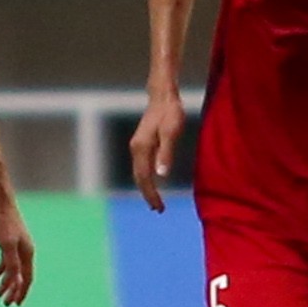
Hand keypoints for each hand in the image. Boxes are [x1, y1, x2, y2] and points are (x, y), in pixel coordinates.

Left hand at [0, 197, 34, 306]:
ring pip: (13, 270)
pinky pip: (6, 261)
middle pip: (21, 276)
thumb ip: (11, 262)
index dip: (21, 292)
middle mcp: (25, 251)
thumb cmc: (3, 221)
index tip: (16, 304)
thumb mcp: (6, 244)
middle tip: (6, 304)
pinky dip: (1, 270)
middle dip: (14, 291)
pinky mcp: (7, 240)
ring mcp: (16, 246)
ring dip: (7, 282)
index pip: (26, 278)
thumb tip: (14, 279)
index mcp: (27, 253)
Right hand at [130, 93, 186, 211]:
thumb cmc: (170, 112)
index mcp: (141, 148)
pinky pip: (141, 167)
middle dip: (148, 195)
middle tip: (158, 210)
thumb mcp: (172, 132)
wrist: (163, 96)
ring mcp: (137, 147)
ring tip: (156, 202)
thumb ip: (166, 153)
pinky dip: (146, 179)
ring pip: (139, 173)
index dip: (151, 194)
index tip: (159, 207)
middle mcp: (135, 149)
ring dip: (147, 188)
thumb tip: (162, 175)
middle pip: (139, 178)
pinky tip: (153, 183)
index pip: (144, 178)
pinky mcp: (141, 144)